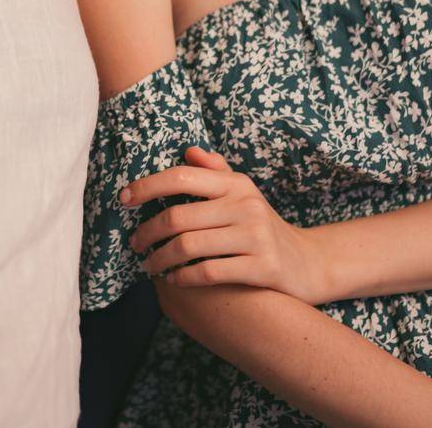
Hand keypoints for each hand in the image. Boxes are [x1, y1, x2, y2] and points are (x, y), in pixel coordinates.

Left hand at [124, 146, 335, 304]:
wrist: (307, 263)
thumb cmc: (262, 227)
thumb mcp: (244, 194)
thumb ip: (216, 171)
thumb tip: (188, 151)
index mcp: (236, 184)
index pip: (182, 176)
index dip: (147, 186)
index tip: (123, 198)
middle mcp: (246, 205)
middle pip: (178, 216)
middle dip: (147, 232)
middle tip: (134, 244)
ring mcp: (255, 237)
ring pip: (189, 246)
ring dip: (159, 259)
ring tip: (148, 266)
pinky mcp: (262, 268)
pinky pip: (208, 272)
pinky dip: (183, 278)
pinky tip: (174, 280)